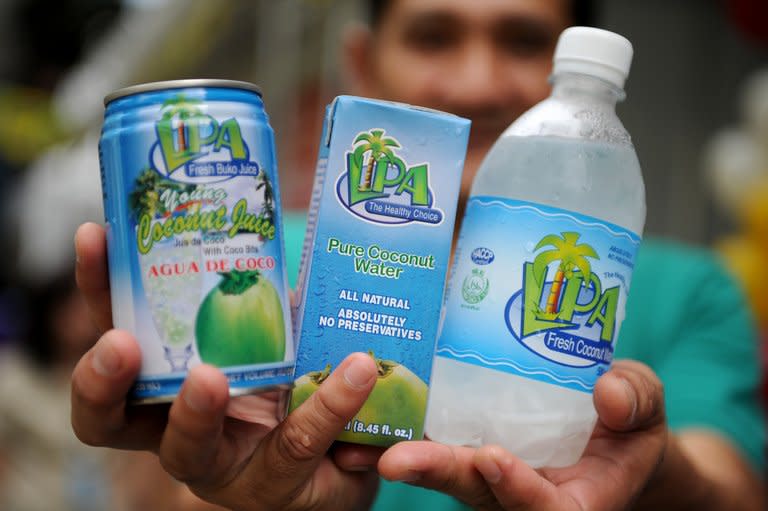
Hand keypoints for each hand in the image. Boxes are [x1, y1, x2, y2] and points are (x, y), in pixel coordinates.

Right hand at [72, 222, 382, 510]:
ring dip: (194, 411)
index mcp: (165, 382)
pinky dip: (329, 405)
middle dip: (105, 381)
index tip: (96, 235)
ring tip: (211, 376)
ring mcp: (222, 466)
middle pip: (109, 419)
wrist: (354, 445)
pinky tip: (358, 370)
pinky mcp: (277, 485)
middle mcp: (175, 429)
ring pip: (187, 451)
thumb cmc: (297, 377)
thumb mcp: (275, 325)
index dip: (97, 290)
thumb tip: (262, 220)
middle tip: (123, 344)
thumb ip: (262, 289)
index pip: (114, 333)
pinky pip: (297, 444)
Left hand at [376, 360, 667, 509]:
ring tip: (373, 442)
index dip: (517, 489)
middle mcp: (522, 492)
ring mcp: (492, 471)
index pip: (542, 508)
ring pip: (449, 469)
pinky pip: (441, 440)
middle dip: (439, 475)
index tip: (493, 459)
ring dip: (411, 455)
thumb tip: (608, 391)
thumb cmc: (630, 425)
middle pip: (477, 492)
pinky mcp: (471, 444)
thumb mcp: (646, 409)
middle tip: (396, 461)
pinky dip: (409, 430)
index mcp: (572, 501)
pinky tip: (377, 414)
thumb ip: (635, 401)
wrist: (607, 426)